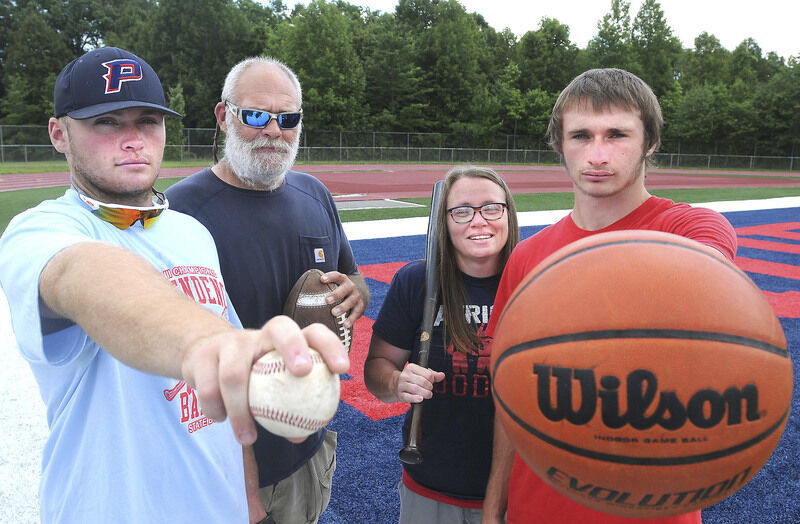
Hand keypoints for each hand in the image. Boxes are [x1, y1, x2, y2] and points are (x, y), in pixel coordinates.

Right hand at [181, 315, 349, 444]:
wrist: (201, 356)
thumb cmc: (249, 376)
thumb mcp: (270, 387)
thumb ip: (287, 407)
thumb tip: (302, 434)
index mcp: (285, 341)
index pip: (314, 332)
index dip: (330, 346)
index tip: (342, 369)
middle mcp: (260, 334)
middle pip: (280, 326)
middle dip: (294, 346)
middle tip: (303, 373)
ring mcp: (230, 342)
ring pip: (234, 373)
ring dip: (240, 410)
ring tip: (248, 438)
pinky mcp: (202, 357)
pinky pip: (208, 389)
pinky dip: (215, 410)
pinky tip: (221, 420)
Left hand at [321, 271, 365, 327]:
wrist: (358, 295)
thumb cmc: (338, 292)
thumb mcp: (332, 287)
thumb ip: (319, 289)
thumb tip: (296, 297)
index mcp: (342, 280)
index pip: (337, 275)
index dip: (330, 276)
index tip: (321, 280)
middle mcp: (350, 287)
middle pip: (345, 288)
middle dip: (336, 294)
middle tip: (326, 300)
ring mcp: (356, 296)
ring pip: (351, 301)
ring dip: (343, 307)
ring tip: (334, 313)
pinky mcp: (360, 307)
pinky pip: (356, 313)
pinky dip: (351, 319)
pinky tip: (345, 325)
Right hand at [396, 363, 444, 403]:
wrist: (395, 385)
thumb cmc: (412, 379)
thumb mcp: (421, 373)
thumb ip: (433, 374)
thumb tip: (442, 375)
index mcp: (411, 367)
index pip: (427, 374)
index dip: (432, 380)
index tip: (431, 382)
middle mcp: (405, 375)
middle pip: (422, 381)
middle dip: (429, 387)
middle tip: (430, 389)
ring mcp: (401, 385)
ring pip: (416, 389)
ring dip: (425, 393)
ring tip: (428, 394)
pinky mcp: (400, 394)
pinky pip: (409, 397)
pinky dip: (416, 398)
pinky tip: (421, 399)